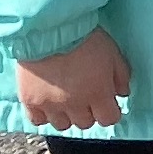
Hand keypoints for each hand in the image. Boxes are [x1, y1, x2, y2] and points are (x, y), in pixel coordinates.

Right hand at [14, 28, 128, 133]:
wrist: (49, 28)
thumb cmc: (84, 37)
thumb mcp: (113, 52)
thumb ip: (121, 76)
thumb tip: (122, 93)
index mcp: (98, 93)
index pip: (109, 119)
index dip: (110, 111)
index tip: (107, 103)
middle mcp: (75, 104)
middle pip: (85, 123)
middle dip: (89, 111)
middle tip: (85, 95)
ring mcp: (51, 105)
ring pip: (63, 125)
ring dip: (67, 115)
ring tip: (65, 98)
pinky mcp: (30, 101)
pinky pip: (38, 120)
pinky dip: (44, 114)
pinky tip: (47, 102)